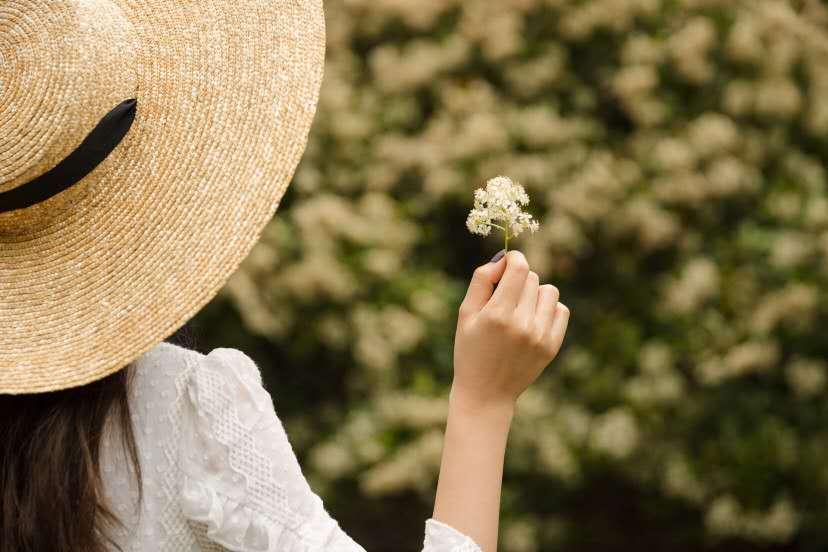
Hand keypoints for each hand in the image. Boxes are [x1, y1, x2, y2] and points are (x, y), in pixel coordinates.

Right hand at [451, 250, 569, 411]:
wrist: (486, 393)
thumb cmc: (470, 349)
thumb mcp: (465, 314)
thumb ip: (482, 280)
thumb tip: (503, 258)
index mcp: (497, 314)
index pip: (519, 268)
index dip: (513, 258)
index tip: (507, 262)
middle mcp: (522, 324)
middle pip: (532, 278)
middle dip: (518, 279)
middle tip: (504, 297)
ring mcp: (540, 336)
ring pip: (549, 291)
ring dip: (535, 293)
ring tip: (520, 308)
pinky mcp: (552, 346)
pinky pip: (561, 310)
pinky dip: (548, 309)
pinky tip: (532, 319)